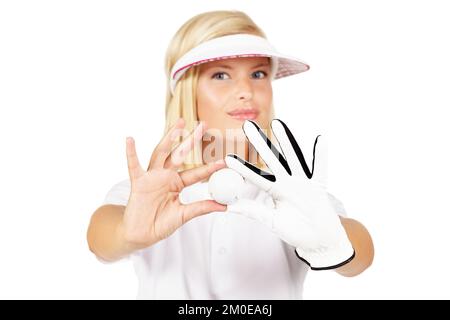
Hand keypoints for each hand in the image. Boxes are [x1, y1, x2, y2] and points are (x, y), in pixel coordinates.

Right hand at [121, 119, 225, 249]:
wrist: (140, 234)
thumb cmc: (158, 223)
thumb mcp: (183, 215)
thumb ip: (201, 208)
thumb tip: (222, 206)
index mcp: (176, 184)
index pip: (196, 172)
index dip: (209, 167)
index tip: (223, 161)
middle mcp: (165, 177)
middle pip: (179, 154)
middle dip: (191, 140)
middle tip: (202, 125)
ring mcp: (151, 177)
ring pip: (161, 153)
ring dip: (169, 138)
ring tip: (178, 124)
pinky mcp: (138, 183)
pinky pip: (133, 166)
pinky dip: (131, 153)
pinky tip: (130, 140)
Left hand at [225, 119, 353, 269]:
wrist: (319, 239)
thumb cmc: (296, 230)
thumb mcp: (271, 221)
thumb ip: (253, 211)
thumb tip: (227, 207)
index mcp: (275, 190)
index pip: (256, 176)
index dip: (242, 167)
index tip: (227, 157)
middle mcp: (288, 182)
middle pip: (272, 158)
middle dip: (260, 142)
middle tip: (247, 125)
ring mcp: (303, 182)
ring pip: (294, 157)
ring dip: (286, 140)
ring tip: (277, 123)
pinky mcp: (319, 185)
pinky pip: (320, 168)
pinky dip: (321, 154)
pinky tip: (320, 138)